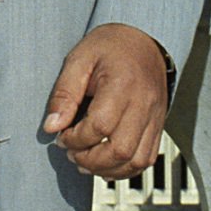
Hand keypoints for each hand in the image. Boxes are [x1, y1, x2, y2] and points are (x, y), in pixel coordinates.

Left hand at [42, 23, 167, 178]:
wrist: (144, 40)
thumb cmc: (111, 47)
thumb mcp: (79, 59)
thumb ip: (64, 93)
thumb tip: (51, 126)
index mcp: (122, 84)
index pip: (100, 126)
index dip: (76, 138)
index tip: (62, 135)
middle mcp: (143, 104)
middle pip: (120, 149)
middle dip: (90, 159)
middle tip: (72, 152)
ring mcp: (155, 117)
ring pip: (136, 161)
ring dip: (107, 169)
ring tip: (86, 161)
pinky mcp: (158, 125)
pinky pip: (147, 158)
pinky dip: (125, 169)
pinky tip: (106, 164)